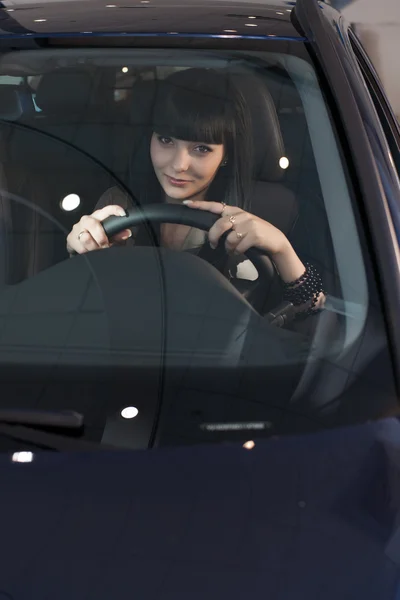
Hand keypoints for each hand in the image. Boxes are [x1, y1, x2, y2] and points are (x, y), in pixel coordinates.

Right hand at [66, 205, 131, 254]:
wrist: (79, 243)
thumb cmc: (96, 237)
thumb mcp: (109, 236)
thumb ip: (118, 234)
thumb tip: (127, 233)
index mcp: (98, 216)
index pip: (107, 210)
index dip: (115, 210)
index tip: (123, 214)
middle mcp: (87, 219)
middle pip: (92, 224)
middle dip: (100, 237)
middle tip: (105, 245)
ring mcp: (77, 228)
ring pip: (85, 237)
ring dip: (93, 247)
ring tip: (96, 249)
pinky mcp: (71, 238)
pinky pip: (80, 247)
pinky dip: (86, 251)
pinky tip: (88, 251)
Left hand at [183, 199, 305, 282]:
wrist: (275, 241)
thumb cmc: (254, 235)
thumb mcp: (241, 225)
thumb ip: (227, 224)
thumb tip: (211, 231)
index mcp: (235, 211)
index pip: (215, 206)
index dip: (201, 205)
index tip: (187, 203)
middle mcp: (241, 215)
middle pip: (219, 225)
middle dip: (213, 237)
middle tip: (213, 244)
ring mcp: (249, 224)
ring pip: (229, 238)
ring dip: (229, 248)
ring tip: (233, 250)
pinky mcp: (254, 234)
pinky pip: (238, 246)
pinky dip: (237, 252)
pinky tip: (242, 251)